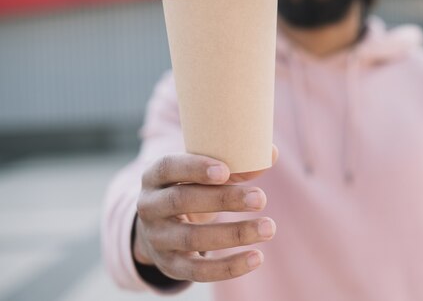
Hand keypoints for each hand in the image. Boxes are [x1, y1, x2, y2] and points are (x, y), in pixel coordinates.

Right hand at [133, 146, 277, 281]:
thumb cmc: (191, 189)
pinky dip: (229, 267)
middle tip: (261, 198)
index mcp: (154, 175)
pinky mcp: (170, 265)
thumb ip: (235, 165)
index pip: (168, 167)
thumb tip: (271, 154)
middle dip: (224, 200)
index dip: (195, 168)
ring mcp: (157, 238)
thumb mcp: (202, 174)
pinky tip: (257, 257)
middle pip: (182, 201)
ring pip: (192, 238)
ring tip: (268, 227)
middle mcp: (149, 206)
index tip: (225, 171)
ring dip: (234, 234)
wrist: (160, 228)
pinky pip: (198, 271)